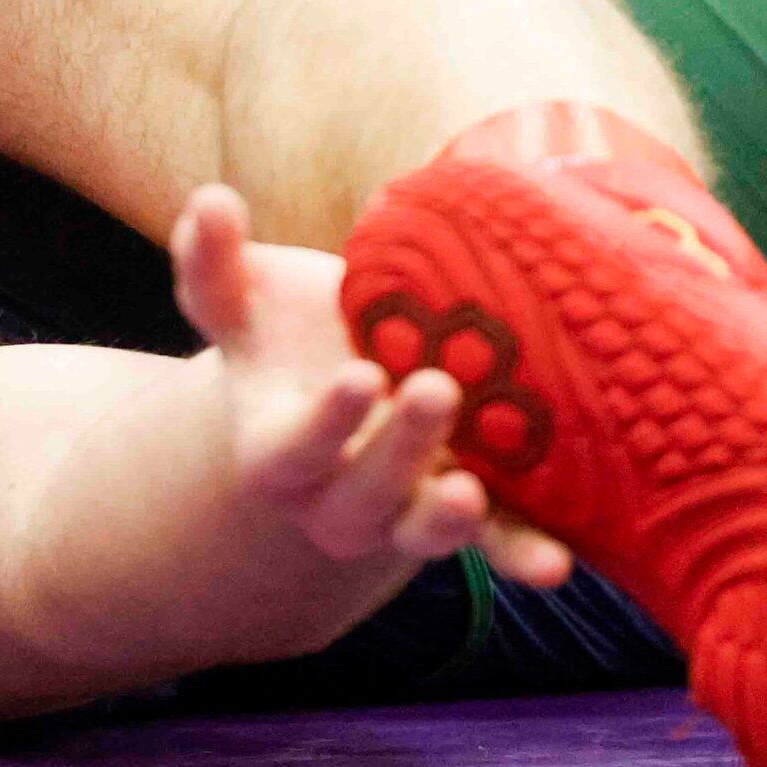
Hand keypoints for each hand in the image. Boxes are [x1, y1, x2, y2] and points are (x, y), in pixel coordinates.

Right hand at [170, 183, 569, 587]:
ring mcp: (402, 511)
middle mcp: (336, 497)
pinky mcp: (468, 513)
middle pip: (361, 497)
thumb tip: (211, 201)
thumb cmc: (286, 332)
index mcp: (277, 452)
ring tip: (471, 493)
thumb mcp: (244, 298)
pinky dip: (520, 555)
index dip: (323, 424)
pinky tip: (554, 565)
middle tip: (435, 388)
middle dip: (397, 451)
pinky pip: (495, 545)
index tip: (358, 375)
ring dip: (446, 522)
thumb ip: (213, 260)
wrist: (344, 374)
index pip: (293, 451)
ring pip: (420, 532)